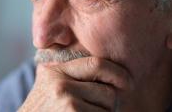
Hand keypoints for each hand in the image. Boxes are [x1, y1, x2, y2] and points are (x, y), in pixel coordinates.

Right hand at [18, 57, 132, 111]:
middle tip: (98, 109)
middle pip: (108, 91)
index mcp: (55, 69)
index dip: (118, 73)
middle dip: (110, 103)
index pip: (97, 64)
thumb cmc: (43, 110)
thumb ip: (68, 71)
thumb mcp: (49, 84)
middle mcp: (59, 81)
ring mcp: (65, 98)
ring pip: (108, 108)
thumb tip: (107, 64)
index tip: (128, 82)